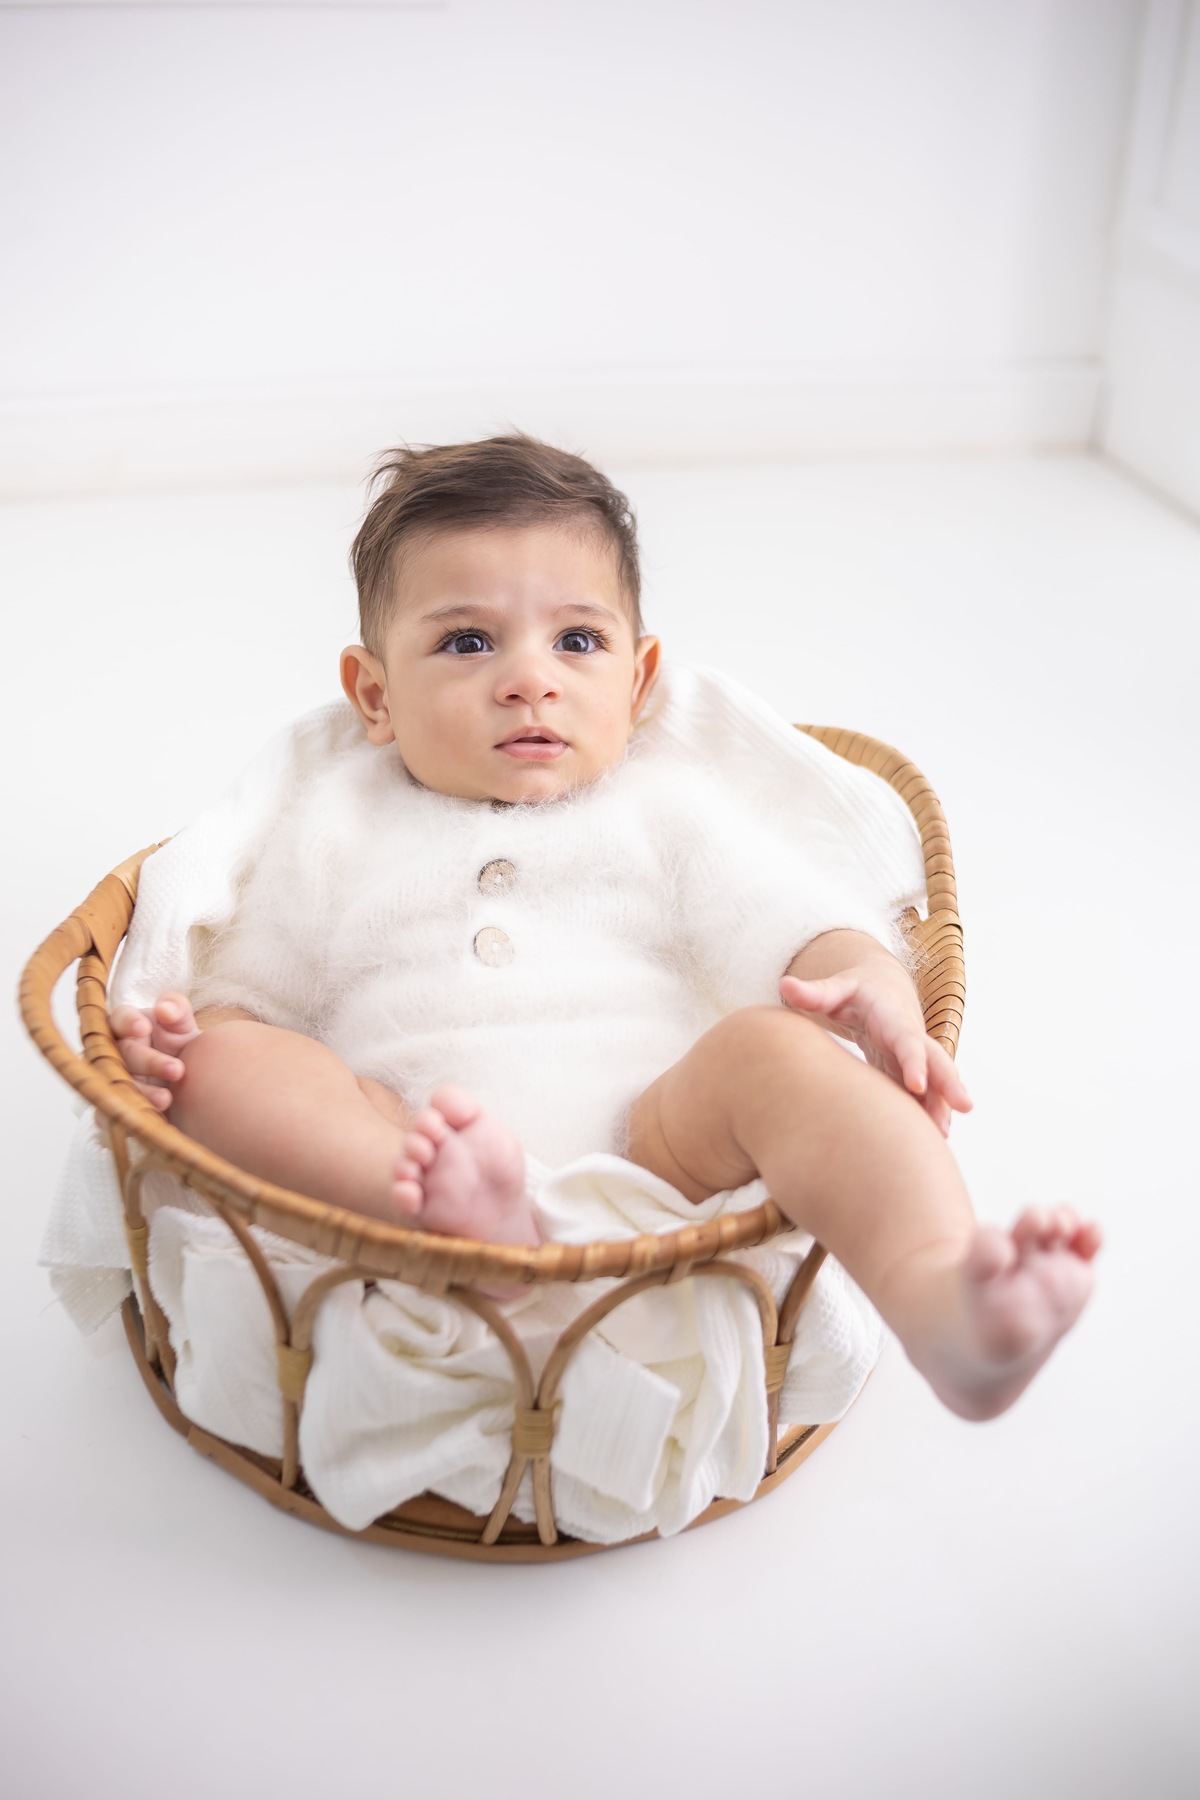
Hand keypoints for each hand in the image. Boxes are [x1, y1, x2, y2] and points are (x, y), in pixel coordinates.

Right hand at [109, 992, 201, 1112]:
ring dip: (140, 1092)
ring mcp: (107, 1080)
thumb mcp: (183, 1028)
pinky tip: (148, 1120)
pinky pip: (106, 1115)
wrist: (190, 1087)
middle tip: (177, 1070)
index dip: (127, 1022)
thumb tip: (165, 1008)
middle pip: (119, 1054)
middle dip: (148, 1062)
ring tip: (167, 1099)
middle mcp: (110, 1052)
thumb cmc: (180, 1049)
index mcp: (125, 1026)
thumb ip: (177, 1010)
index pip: (118, 1018)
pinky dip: (125, 1116)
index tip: (145, 1028)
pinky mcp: (109, 1108)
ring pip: (113, 1085)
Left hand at [779, 967, 971, 1135]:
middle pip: (935, 1060)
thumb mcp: (835, 987)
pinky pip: (920, 1095)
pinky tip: (929, 1140)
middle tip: (965, 1107)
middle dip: (948, 1083)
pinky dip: (926, 1114)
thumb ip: (813, 991)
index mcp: (892, 1018)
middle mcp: (908, 1038)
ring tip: (942, 1137)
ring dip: (939, 1107)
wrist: (878, 989)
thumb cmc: (853, 990)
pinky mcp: (904, 1073)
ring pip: (932, 1083)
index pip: (906, 1039)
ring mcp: (910, 1058)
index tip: (916, 1084)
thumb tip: (785, 985)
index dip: (913, 1060)